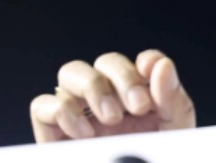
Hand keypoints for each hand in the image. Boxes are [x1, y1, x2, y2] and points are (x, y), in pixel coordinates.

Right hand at [30, 49, 195, 141]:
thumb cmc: (153, 162)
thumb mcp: (172, 134)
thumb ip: (171, 99)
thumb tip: (160, 64)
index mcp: (142, 99)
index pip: (140, 63)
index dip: (146, 63)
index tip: (153, 79)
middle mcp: (110, 102)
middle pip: (105, 62)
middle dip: (121, 77)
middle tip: (137, 106)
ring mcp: (79, 116)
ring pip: (71, 73)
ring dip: (92, 86)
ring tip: (111, 117)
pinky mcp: (52, 135)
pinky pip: (43, 105)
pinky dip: (61, 110)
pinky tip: (85, 132)